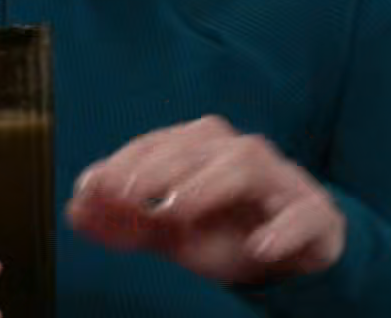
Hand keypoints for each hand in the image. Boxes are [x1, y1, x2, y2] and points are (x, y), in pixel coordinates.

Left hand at [65, 115, 344, 285]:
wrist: (295, 248)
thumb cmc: (225, 228)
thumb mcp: (169, 228)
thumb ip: (123, 220)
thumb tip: (74, 210)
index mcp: (202, 147)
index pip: (159, 143)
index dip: (123, 162)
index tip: (92, 187)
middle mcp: (239, 153)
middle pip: (200, 145)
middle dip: (159, 168)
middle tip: (128, 196)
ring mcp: (281, 180)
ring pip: (247, 165)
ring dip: (209, 185)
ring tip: (177, 211)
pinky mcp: (316, 213)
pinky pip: (302, 214)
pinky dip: (282, 229)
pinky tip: (259, 247)